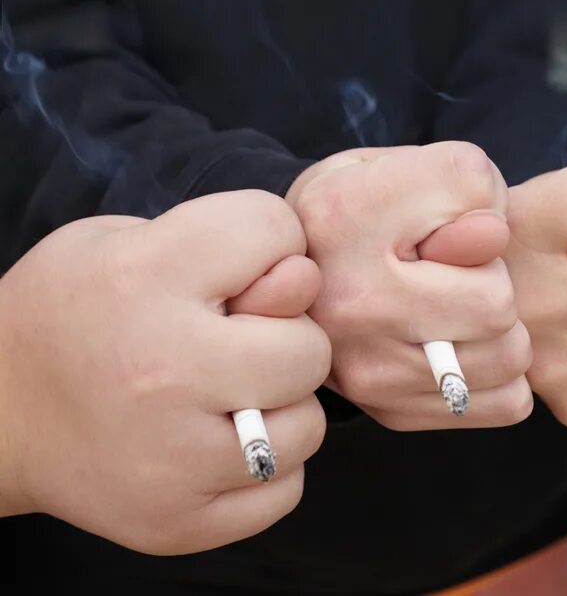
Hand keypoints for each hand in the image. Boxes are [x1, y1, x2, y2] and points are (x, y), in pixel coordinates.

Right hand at [0, 191, 330, 553]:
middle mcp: (165, 370)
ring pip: (306, 425)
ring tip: (229, 394)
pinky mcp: (177, 523)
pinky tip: (219, 441)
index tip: (240, 269)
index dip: (271, 242)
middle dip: (287, 335)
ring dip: (283, 404)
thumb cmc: (70, 311)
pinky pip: (283, 489)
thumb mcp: (126, 238)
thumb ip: (223, 240)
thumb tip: (304, 280)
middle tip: (239, 342)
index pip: (275, 230)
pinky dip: (268, 464)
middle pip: (309, 347)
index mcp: (146, 276)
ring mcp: (171, 459)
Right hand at [287, 142, 532, 430]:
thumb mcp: (416, 169)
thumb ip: (463, 186)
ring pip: (507, 362)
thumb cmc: (370, 208)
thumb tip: (492, 239)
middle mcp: (343, 309)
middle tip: (452, 271)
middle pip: (497, 313)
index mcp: (345, 225)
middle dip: (493, 283)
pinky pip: (501, 403)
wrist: (305, 265)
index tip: (443, 231)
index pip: (481, 249)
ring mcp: (362, 371)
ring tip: (456, 305)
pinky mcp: (388, 408)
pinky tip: (463, 344)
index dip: (484, 232)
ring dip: (501, 330)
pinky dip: (499, 374)